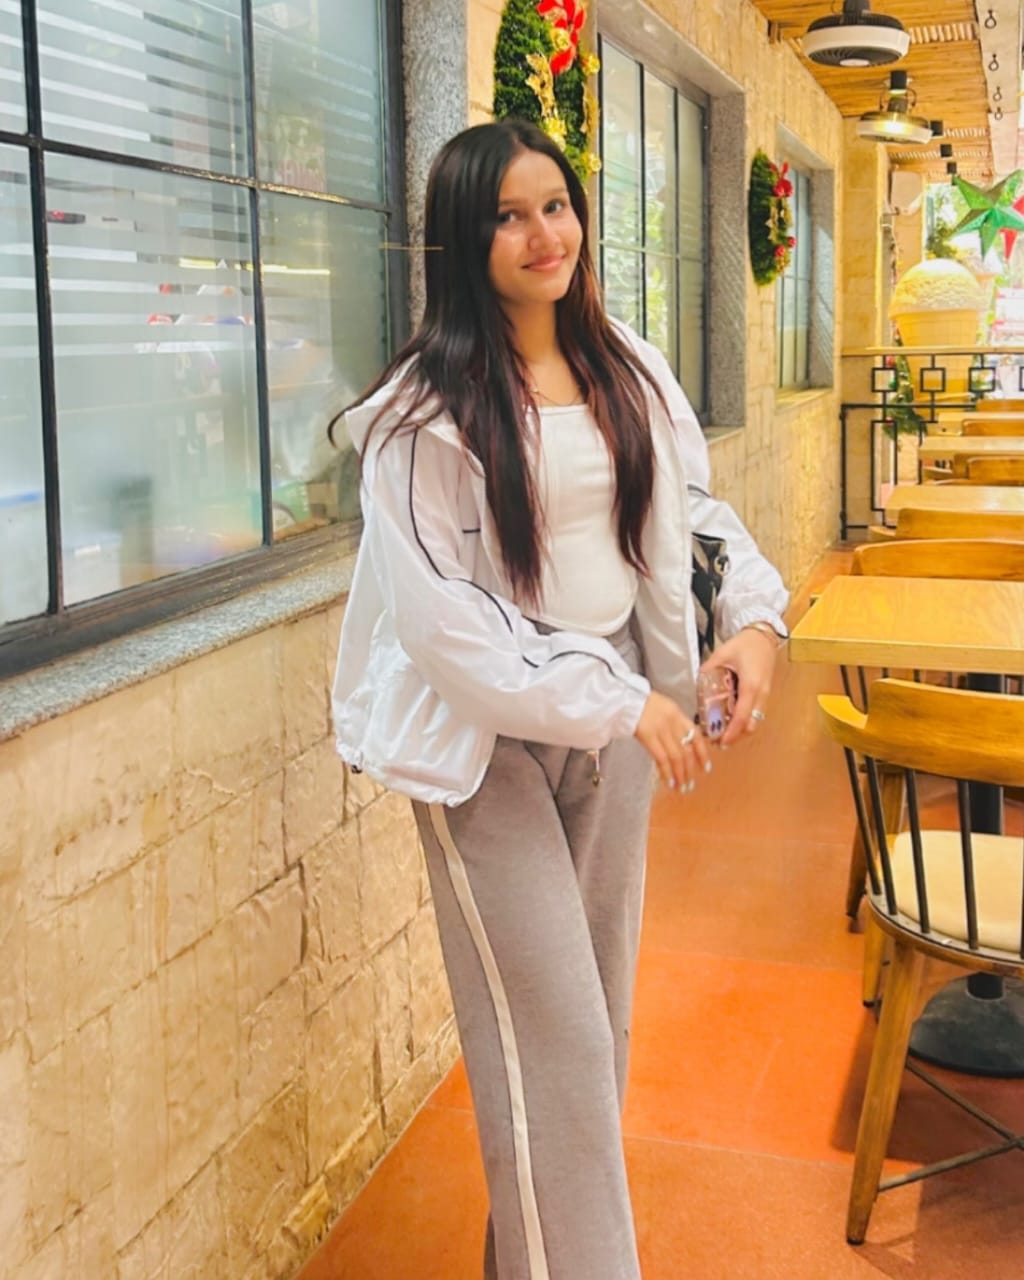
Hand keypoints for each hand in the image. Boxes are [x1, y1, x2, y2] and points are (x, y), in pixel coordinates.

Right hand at [634, 691, 711, 790]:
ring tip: (681, 787)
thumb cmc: (640, 703)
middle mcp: (673, 723)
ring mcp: (661, 730)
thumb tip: (679, 742)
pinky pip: (662, 758)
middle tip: (690, 784)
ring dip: (680, 775)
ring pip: (677, 757)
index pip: (697, 737)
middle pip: (687, 750)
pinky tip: (669, 782)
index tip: (706, 768)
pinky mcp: (648, 736)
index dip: (703, 754)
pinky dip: (667, 772)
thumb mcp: (663, 708)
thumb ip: (673, 723)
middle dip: (690, 770)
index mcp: (678, 714)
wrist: (624, 698)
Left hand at [700, 627, 779, 746]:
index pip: (742, 716)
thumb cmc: (745, 644)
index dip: (732, 732)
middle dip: (736, 736)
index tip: (721, 741)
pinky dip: (745, 720)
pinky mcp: (764, 694)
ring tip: (723, 733)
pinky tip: (731, 719)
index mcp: (750, 685)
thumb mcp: (722, 653)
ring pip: (755, 721)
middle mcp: (761, 693)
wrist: (764, 637)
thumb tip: (698, 681)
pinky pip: (756, 713)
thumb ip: (709, 668)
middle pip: (751, 724)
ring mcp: (765, 695)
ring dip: (740, 730)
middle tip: (718, 740)